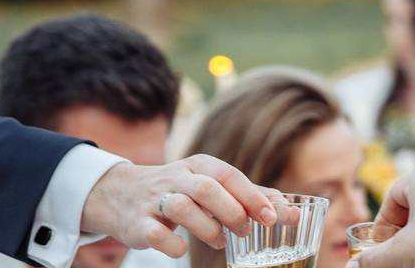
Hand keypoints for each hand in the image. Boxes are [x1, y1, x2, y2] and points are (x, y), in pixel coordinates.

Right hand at [81, 154, 282, 257]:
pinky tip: (184, 249)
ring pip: (182, 207)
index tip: (273, 217)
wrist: (122, 194)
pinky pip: (156, 234)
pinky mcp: (137, 222)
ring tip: (220, 241)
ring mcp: (155, 198)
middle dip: (232, 211)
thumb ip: (250, 197)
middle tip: (245, 231)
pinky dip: (173, 245)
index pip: (230, 175)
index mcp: (200, 165)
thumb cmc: (181, 191)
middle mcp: (177, 176)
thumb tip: (291, 211)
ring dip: (207, 228)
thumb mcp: (213, 184)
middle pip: (207, 187)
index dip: (253, 196)